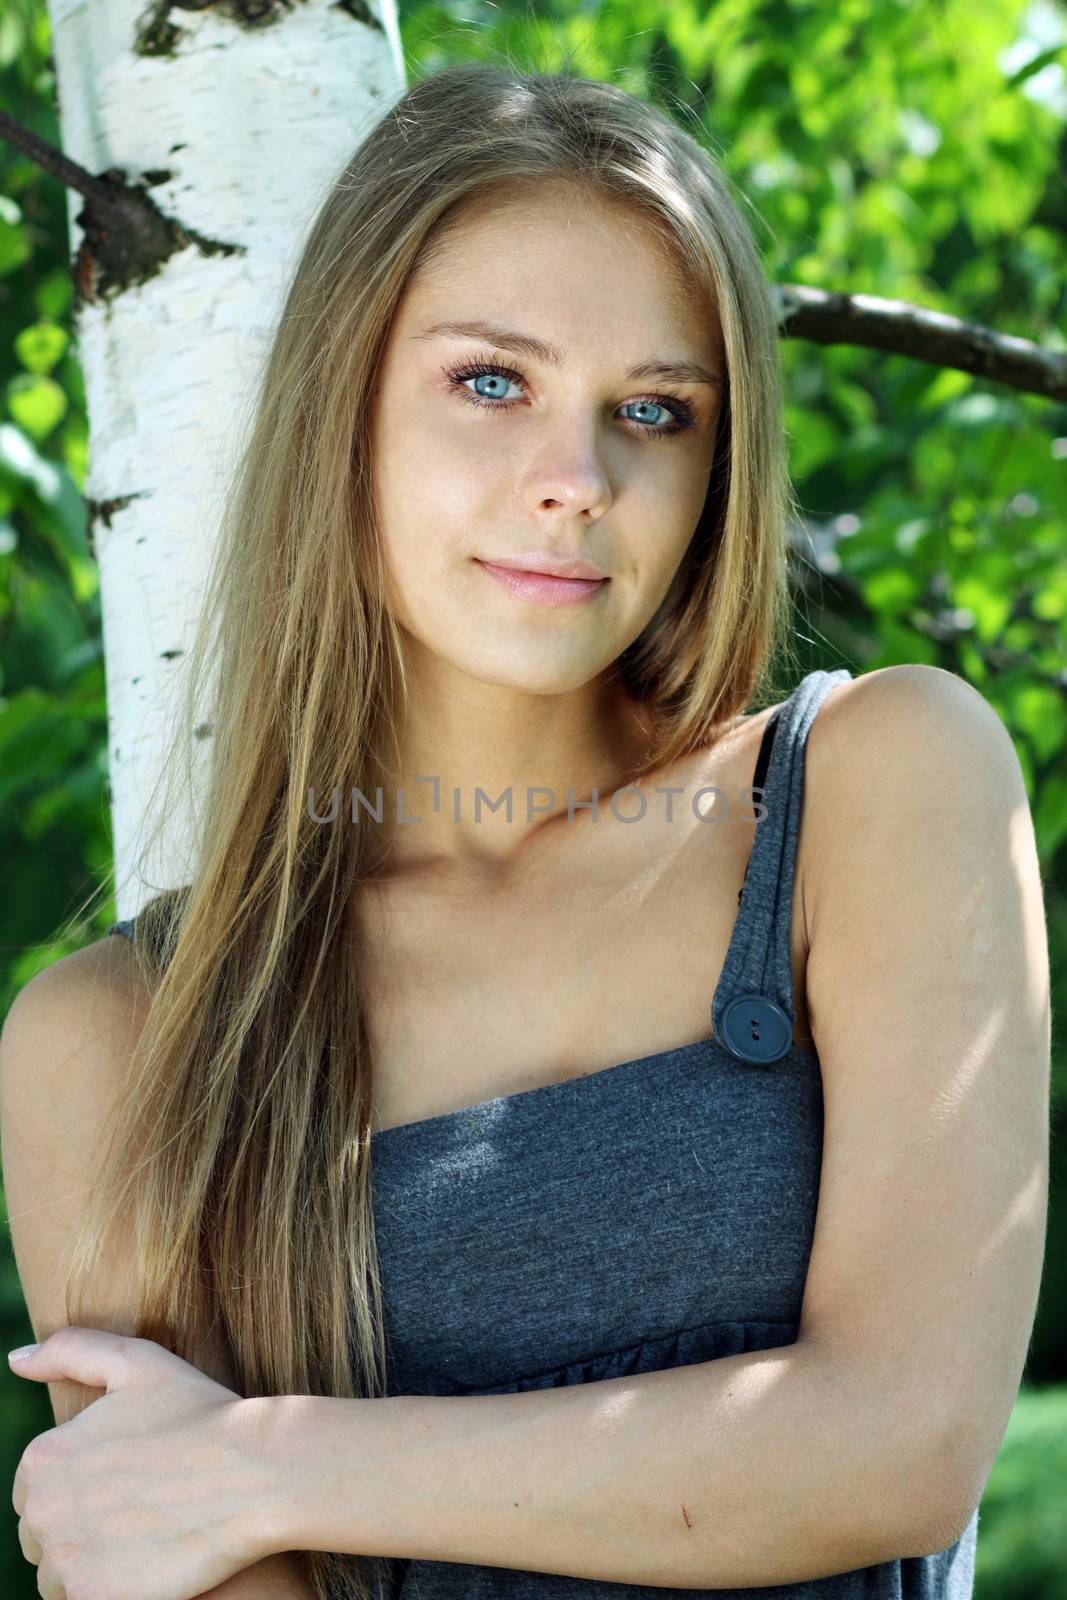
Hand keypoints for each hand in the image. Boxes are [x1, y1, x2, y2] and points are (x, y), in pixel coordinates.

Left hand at [9, 1326, 275, 1599]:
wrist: (256, 1473)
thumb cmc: (200, 1413)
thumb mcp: (138, 1362)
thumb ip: (70, 1351)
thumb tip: (17, 1359)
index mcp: (44, 1457)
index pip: (35, 1490)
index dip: (81, 1487)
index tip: (125, 1482)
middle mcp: (44, 1511)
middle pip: (41, 1538)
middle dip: (79, 1529)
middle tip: (138, 1512)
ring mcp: (67, 1561)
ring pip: (58, 1578)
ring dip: (90, 1565)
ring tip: (143, 1541)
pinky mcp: (95, 1599)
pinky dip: (110, 1591)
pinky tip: (148, 1566)